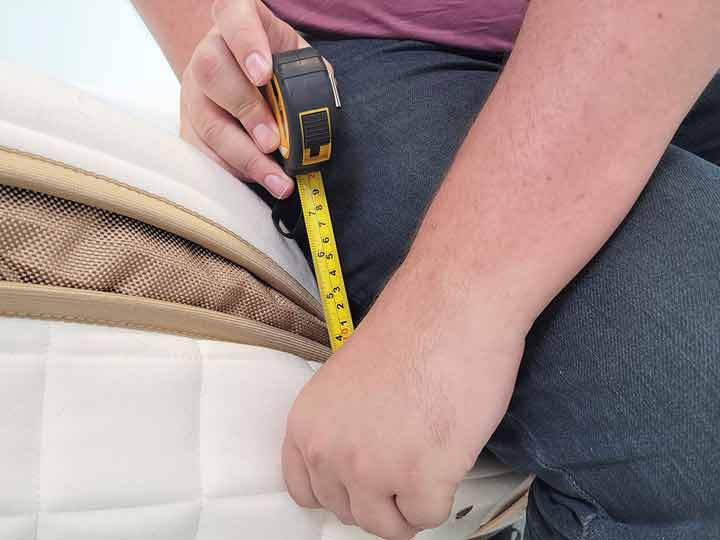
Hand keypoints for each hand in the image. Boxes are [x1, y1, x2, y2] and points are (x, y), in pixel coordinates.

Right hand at [181, 0, 309, 197]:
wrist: (243, 74)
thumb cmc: (276, 64)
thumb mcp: (296, 57)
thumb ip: (309, 75)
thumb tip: (322, 112)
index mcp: (237, 21)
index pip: (233, 16)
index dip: (246, 43)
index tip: (263, 73)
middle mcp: (208, 51)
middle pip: (213, 73)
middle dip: (247, 111)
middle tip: (273, 141)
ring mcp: (194, 90)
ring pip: (207, 121)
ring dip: (244, 155)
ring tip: (276, 178)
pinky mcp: (188, 125)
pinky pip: (202, 152)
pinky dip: (232, 171)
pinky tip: (257, 181)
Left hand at [282, 267, 525, 539]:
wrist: (452, 306)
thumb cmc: (412, 329)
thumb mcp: (348, 382)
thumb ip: (342, 427)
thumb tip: (357, 459)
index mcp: (307, 424)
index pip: (306, 491)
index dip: (340, 490)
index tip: (363, 482)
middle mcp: (329, 452)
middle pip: (350, 512)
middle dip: (381, 494)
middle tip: (408, 457)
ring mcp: (372, 469)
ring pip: (387, 526)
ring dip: (410, 502)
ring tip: (429, 457)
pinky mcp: (420, 478)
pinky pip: (428, 517)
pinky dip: (443, 493)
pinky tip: (448, 451)